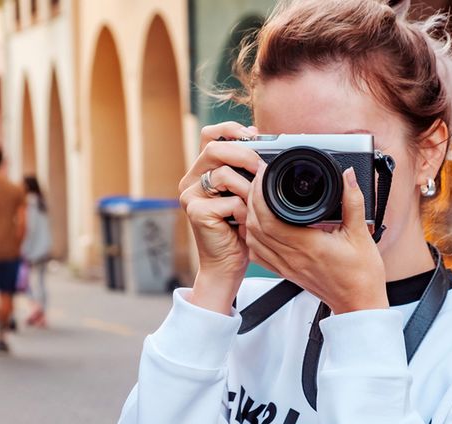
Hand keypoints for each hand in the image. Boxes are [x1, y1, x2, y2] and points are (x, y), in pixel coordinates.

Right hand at [178, 122, 259, 313]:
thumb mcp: (245, 192)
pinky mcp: (196, 212)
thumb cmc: (239, 229)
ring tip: (253, 206)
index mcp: (202, 171)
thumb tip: (257, 135)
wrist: (227, 265)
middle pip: (213, 148)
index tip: (254, 136)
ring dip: (247, 188)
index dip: (231, 130)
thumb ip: (245, 167)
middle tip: (261, 166)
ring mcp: (190, 196)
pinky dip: (244, 212)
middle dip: (243, 154)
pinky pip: (229, 200)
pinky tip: (245, 224)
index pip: (209, 135)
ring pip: (222, 173)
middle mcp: (191, 181)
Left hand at [245, 166, 388, 314]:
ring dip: (250, 217)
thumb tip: (348, 176)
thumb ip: (353, 201)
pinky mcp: (286, 272)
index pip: (269, 218)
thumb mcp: (361, 233)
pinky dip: (253, 237)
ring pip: (253, 239)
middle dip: (252, 199)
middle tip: (259, 181)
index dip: (260, 194)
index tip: (264, 175)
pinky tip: (259, 227)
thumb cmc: (361, 274)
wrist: (358, 303)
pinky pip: (258, 255)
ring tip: (257, 199)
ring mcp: (286, 266)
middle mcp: (292, 257)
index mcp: (308, 245)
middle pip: (255, 226)